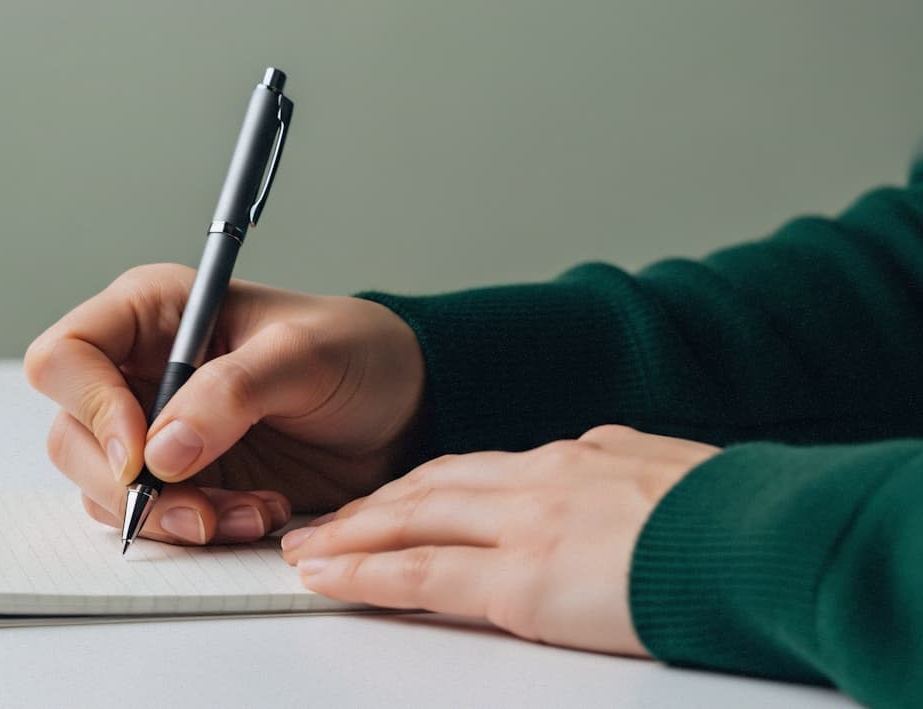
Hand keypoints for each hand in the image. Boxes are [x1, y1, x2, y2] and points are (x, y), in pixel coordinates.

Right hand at [24, 264, 423, 545]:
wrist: (401, 407)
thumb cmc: (357, 353)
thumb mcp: (305, 355)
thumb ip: (231, 392)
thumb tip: (160, 451)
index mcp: (153, 312)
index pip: (67, 356)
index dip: (90, 409)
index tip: (143, 457)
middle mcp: (140, 370)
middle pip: (73, 435)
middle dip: (129, 486)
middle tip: (199, 511)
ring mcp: (154, 429)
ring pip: (106, 488)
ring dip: (172, 516)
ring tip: (252, 512)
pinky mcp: (180, 478)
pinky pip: (153, 517)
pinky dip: (197, 530)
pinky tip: (256, 516)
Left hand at [281, 425, 719, 655]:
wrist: (766, 539)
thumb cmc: (737, 518)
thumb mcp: (669, 477)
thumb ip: (618, 476)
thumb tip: (604, 484)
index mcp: (576, 457)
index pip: (474, 470)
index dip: (420, 488)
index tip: (385, 501)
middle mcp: (539, 478)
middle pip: (428, 486)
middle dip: (367, 506)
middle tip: (319, 522)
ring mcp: (525, 524)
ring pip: (411, 519)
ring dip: (350, 535)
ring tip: (305, 549)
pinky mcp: (522, 578)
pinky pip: (423, 574)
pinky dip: (368, 575)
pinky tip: (329, 580)